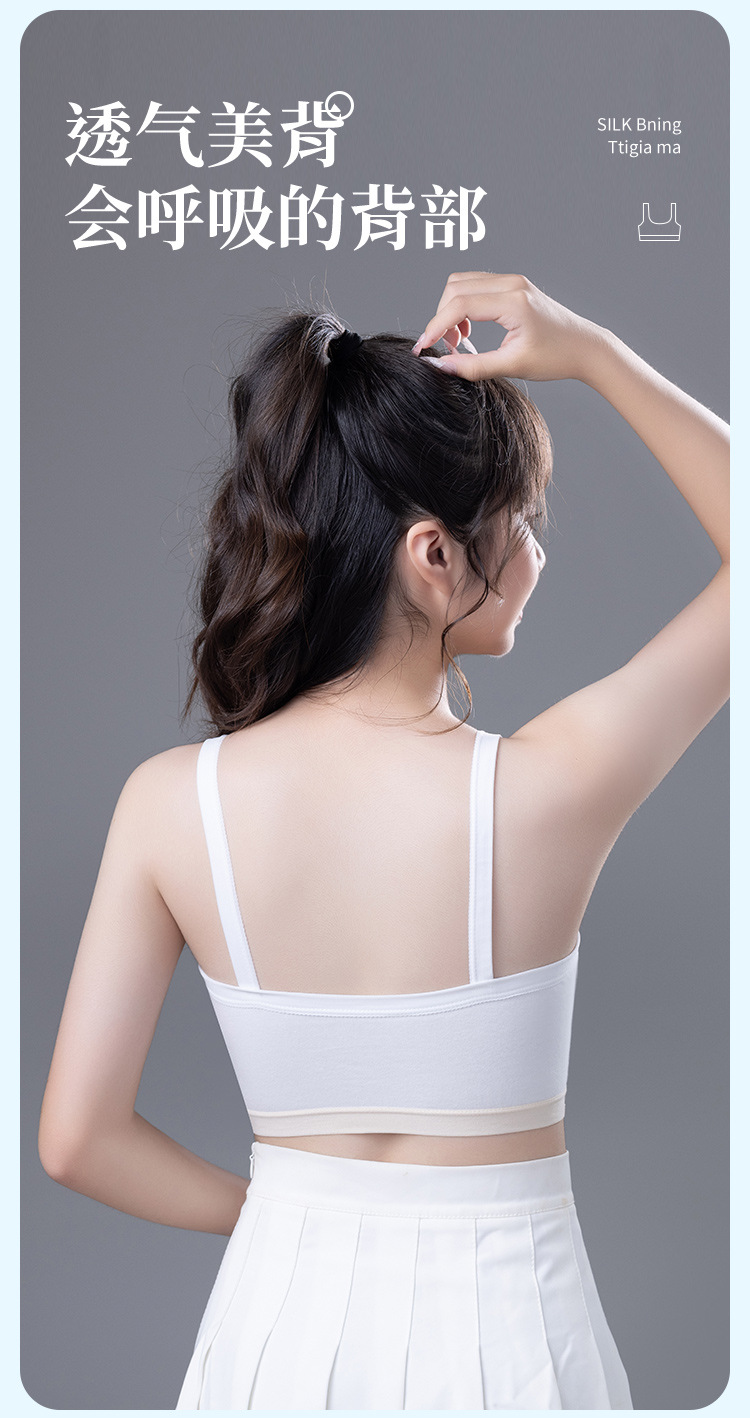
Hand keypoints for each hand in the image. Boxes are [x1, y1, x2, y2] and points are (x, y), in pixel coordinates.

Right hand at [412, 271, 610, 381]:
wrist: (585, 347)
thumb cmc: (556, 357)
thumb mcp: (513, 366)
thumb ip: (473, 367)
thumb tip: (440, 366)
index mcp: (513, 301)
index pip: (460, 304)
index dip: (436, 325)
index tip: (424, 347)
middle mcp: (512, 284)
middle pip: (455, 287)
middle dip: (442, 317)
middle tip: (447, 347)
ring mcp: (513, 281)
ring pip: (463, 283)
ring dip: (451, 310)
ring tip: (458, 340)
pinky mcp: (514, 285)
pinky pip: (476, 286)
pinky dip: (464, 305)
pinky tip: (469, 330)